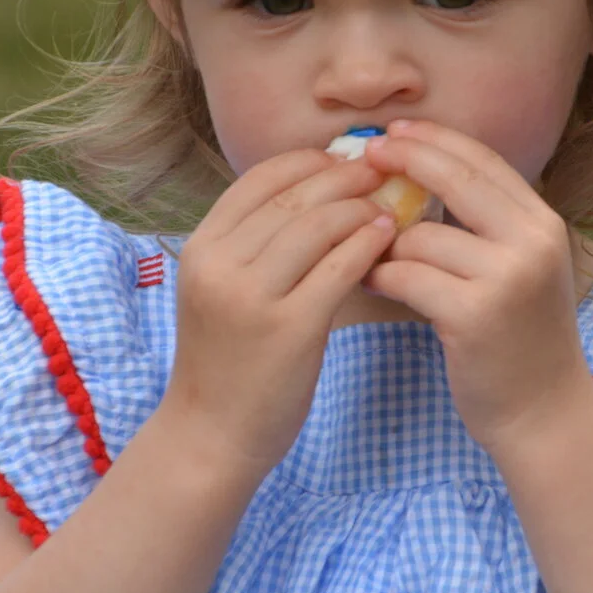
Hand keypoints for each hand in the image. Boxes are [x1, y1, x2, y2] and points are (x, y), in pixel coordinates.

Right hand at [160, 148, 396, 478]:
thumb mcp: (221, 288)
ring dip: (361, 207)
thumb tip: (314, 192)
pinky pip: (339, 267)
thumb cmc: (227, 359)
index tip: (345, 158)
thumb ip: (254, 243)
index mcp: (202, 247)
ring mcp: (253, 296)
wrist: (212, 434)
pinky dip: (368, 244)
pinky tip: (388, 238)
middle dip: (343, 176)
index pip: (259, 179)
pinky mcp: (290, 328)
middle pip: (294, 196)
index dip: (308, 161)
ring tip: (389, 203)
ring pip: (318, 225)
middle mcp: (220, 264)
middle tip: (382, 169)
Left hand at [360, 120, 592, 452]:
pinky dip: (381, 277)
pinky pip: (407, 275)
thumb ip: (487, 225)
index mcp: (543, 225)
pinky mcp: (473, 315)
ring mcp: (506, 278)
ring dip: (386, 244)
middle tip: (365, 155)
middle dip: (406, 160)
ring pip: (422, 234)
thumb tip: (423, 171)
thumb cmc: (519, 340)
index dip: (436, 140)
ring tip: (371, 258)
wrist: (544, 413)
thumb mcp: (521, 269)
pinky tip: (369, 283)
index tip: (394, 132)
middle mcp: (532, 243)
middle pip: (457, 179)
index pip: (484, 161)